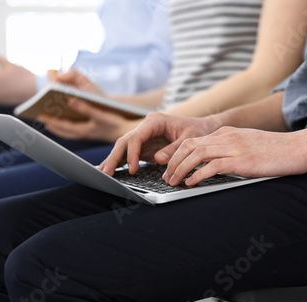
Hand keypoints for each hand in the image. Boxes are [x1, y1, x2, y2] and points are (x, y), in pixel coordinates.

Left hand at [38, 68, 123, 140]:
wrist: (128, 133)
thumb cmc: (115, 123)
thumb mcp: (100, 114)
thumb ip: (85, 108)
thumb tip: (70, 100)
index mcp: (84, 130)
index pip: (63, 126)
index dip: (52, 121)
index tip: (41, 117)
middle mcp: (85, 134)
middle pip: (64, 131)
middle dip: (53, 125)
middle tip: (42, 119)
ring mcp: (89, 135)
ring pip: (70, 133)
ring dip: (59, 129)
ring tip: (51, 124)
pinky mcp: (94, 133)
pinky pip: (76, 133)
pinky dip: (69, 130)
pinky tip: (68, 126)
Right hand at [99, 112, 222, 175]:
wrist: (203, 129)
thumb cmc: (198, 131)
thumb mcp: (190, 139)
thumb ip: (174, 149)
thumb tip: (158, 159)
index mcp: (155, 121)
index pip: (136, 137)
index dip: (132, 153)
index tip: (132, 168)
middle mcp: (146, 127)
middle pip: (125, 141)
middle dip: (114, 157)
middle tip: (106, 173)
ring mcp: (144, 137)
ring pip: (123, 148)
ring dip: (113, 161)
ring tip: (103, 174)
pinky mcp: (145, 146)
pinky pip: (129, 154)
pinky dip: (120, 163)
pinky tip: (111, 172)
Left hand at [163, 127, 306, 185]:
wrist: (300, 147)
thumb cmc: (276, 150)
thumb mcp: (248, 144)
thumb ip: (230, 149)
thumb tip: (213, 165)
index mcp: (227, 132)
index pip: (192, 141)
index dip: (176, 155)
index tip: (170, 168)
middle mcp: (227, 137)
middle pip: (189, 146)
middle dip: (173, 162)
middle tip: (166, 177)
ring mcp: (234, 147)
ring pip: (196, 155)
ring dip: (180, 169)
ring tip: (173, 182)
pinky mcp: (242, 160)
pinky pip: (212, 166)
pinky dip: (197, 175)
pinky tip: (191, 183)